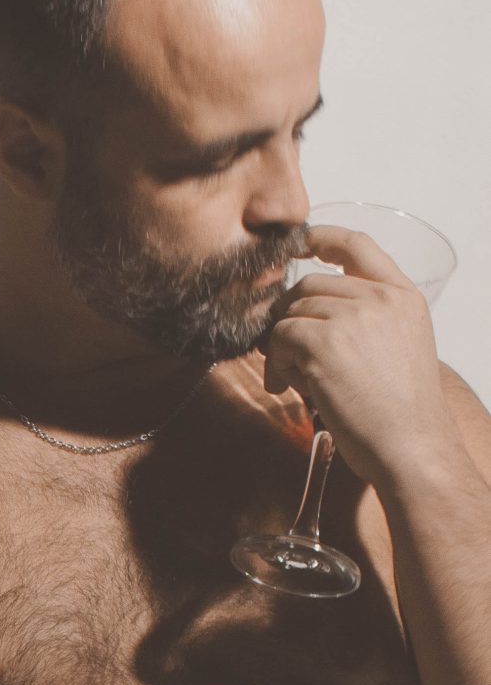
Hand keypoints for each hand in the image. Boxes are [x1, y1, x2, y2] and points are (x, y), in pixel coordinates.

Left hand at [263, 227, 457, 486]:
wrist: (410, 446)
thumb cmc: (401, 414)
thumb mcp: (398, 349)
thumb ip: (365, 322)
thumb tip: (306, 317)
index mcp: (403, 297)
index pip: (358, 245)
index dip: (322, 238)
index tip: (298, 244)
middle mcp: (380, 298)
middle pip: (310, 284)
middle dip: (290, 316)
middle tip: (285, 354)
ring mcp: (353, 316)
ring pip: (291, 312)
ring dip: (281, 345)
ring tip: (292, 379)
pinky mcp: (324, 342)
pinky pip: (279, 337)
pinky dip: (273, 362)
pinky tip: (284, 386)